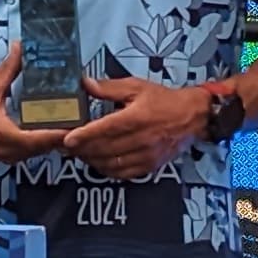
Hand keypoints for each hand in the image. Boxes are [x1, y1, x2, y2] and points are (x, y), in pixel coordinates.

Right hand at [0, 48, 65, 165]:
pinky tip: (51, 132)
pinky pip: (30, 153)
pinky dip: (41, 144)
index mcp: (4, 134)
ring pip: (37, 153)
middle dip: (60, 137)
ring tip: (69, 126)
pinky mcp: (7, 157)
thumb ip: (9, 68)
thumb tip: (20, 47)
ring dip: (52, 142)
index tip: (74, 127)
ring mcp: (8, 156)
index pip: (37, 139)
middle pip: (42, 148)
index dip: (56, 135)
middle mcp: (8, 150)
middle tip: (78, 122)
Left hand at [63, 69, 212, 178]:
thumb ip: (109, 87)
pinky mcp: (150, 166)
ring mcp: (146, 155)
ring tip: (78, 152)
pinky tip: (97, 162)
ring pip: (111, 163)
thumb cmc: (163, 100)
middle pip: (104, 149)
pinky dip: (106, 170)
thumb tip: (85, 83)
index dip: (83, 136)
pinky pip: (122, 173)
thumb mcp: (136, 87)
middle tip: (65, 146)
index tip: (66, 139)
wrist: (192, 117)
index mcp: (137, 117)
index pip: (105, 129)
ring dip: (91, 160)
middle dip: (81, 149)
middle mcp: (142, 139)